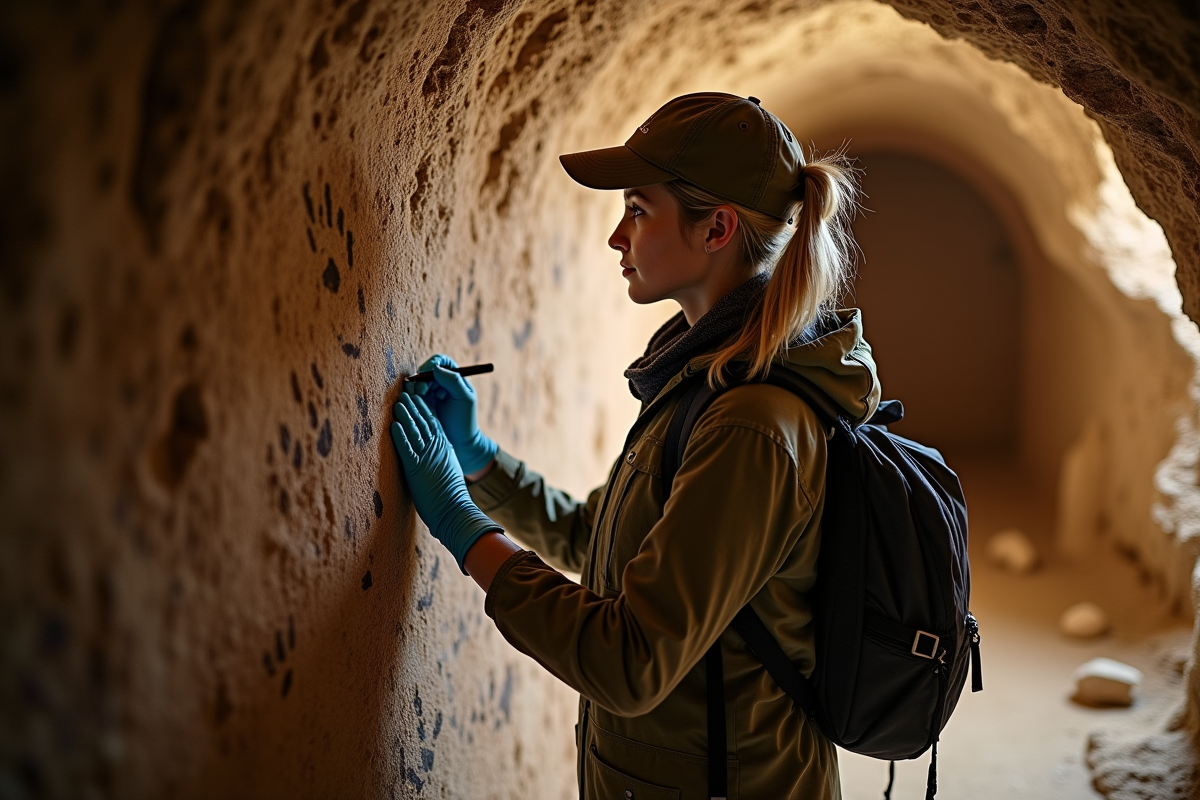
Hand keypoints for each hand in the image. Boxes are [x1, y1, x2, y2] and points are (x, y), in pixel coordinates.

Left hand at [391, 393, 501, 571]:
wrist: (455, 511)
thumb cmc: (450, 496)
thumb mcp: (448, 470)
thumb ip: (441, 458)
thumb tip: (433, 455)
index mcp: (444, 447)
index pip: (433, 421)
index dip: (423, 407)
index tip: (416, 396)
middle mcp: (436, 448)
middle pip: (424, 421)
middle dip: (414, 405)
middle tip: (405, 390)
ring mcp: (427, 457)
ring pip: (415, 430)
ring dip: (405, 415)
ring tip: (397, 402)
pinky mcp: (417, 469)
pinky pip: (407, 449)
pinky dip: (400, 436)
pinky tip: (393, 425)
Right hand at [403, 354, 497, 474]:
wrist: (460, 442)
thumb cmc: (466, 419)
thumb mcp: (464, 398)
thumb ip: (453, 381)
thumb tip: (436, 368)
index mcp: (455, 377)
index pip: (441, 362)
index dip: (432, 363)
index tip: (426, 371)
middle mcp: (442, 383)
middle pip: (426, 372)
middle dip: (422, 379)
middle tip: (422, 391)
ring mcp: (431, 393)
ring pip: (418, 383)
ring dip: (416, 388)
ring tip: (420, 398)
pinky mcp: (422, 404)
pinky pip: (413, 396)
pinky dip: (412, 398)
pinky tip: (416, 405)